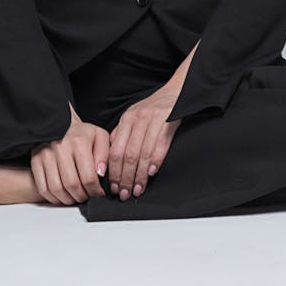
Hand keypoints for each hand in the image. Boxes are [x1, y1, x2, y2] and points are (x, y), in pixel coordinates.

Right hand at [29, 104, 109, 205]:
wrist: (61, 124)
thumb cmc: (82, 134)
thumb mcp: (100, 137)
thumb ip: (105, 155)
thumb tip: (101, 173)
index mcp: (79, 142)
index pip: (88, 177)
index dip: (95, 191)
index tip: (98, 194)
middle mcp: (61, 148)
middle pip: (72, 185)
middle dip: (82, 196)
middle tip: (87, 196)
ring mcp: (46, 155)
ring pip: (56, 189)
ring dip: (68, 199)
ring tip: (75, 196)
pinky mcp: (36, 161)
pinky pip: (43, 188)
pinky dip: (53, 198)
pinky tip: (62, 195)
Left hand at [108, 84, 181, 199]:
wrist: (176, 92)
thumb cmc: (154, 108)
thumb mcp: (133, 116)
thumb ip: (121, 134)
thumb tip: (109, 157)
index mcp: (126, 119)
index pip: (115, 150)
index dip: (113, 172)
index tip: (113, 187)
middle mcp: (137, 119)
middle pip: (127, 154)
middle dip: (124, 178)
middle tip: (124, 194)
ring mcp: (153, 120)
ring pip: (142, 153)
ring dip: (139, 176)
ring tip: (137, 190)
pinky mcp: (168, 121)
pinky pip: (160, 145)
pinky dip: (155, 161)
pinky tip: (152, 174)